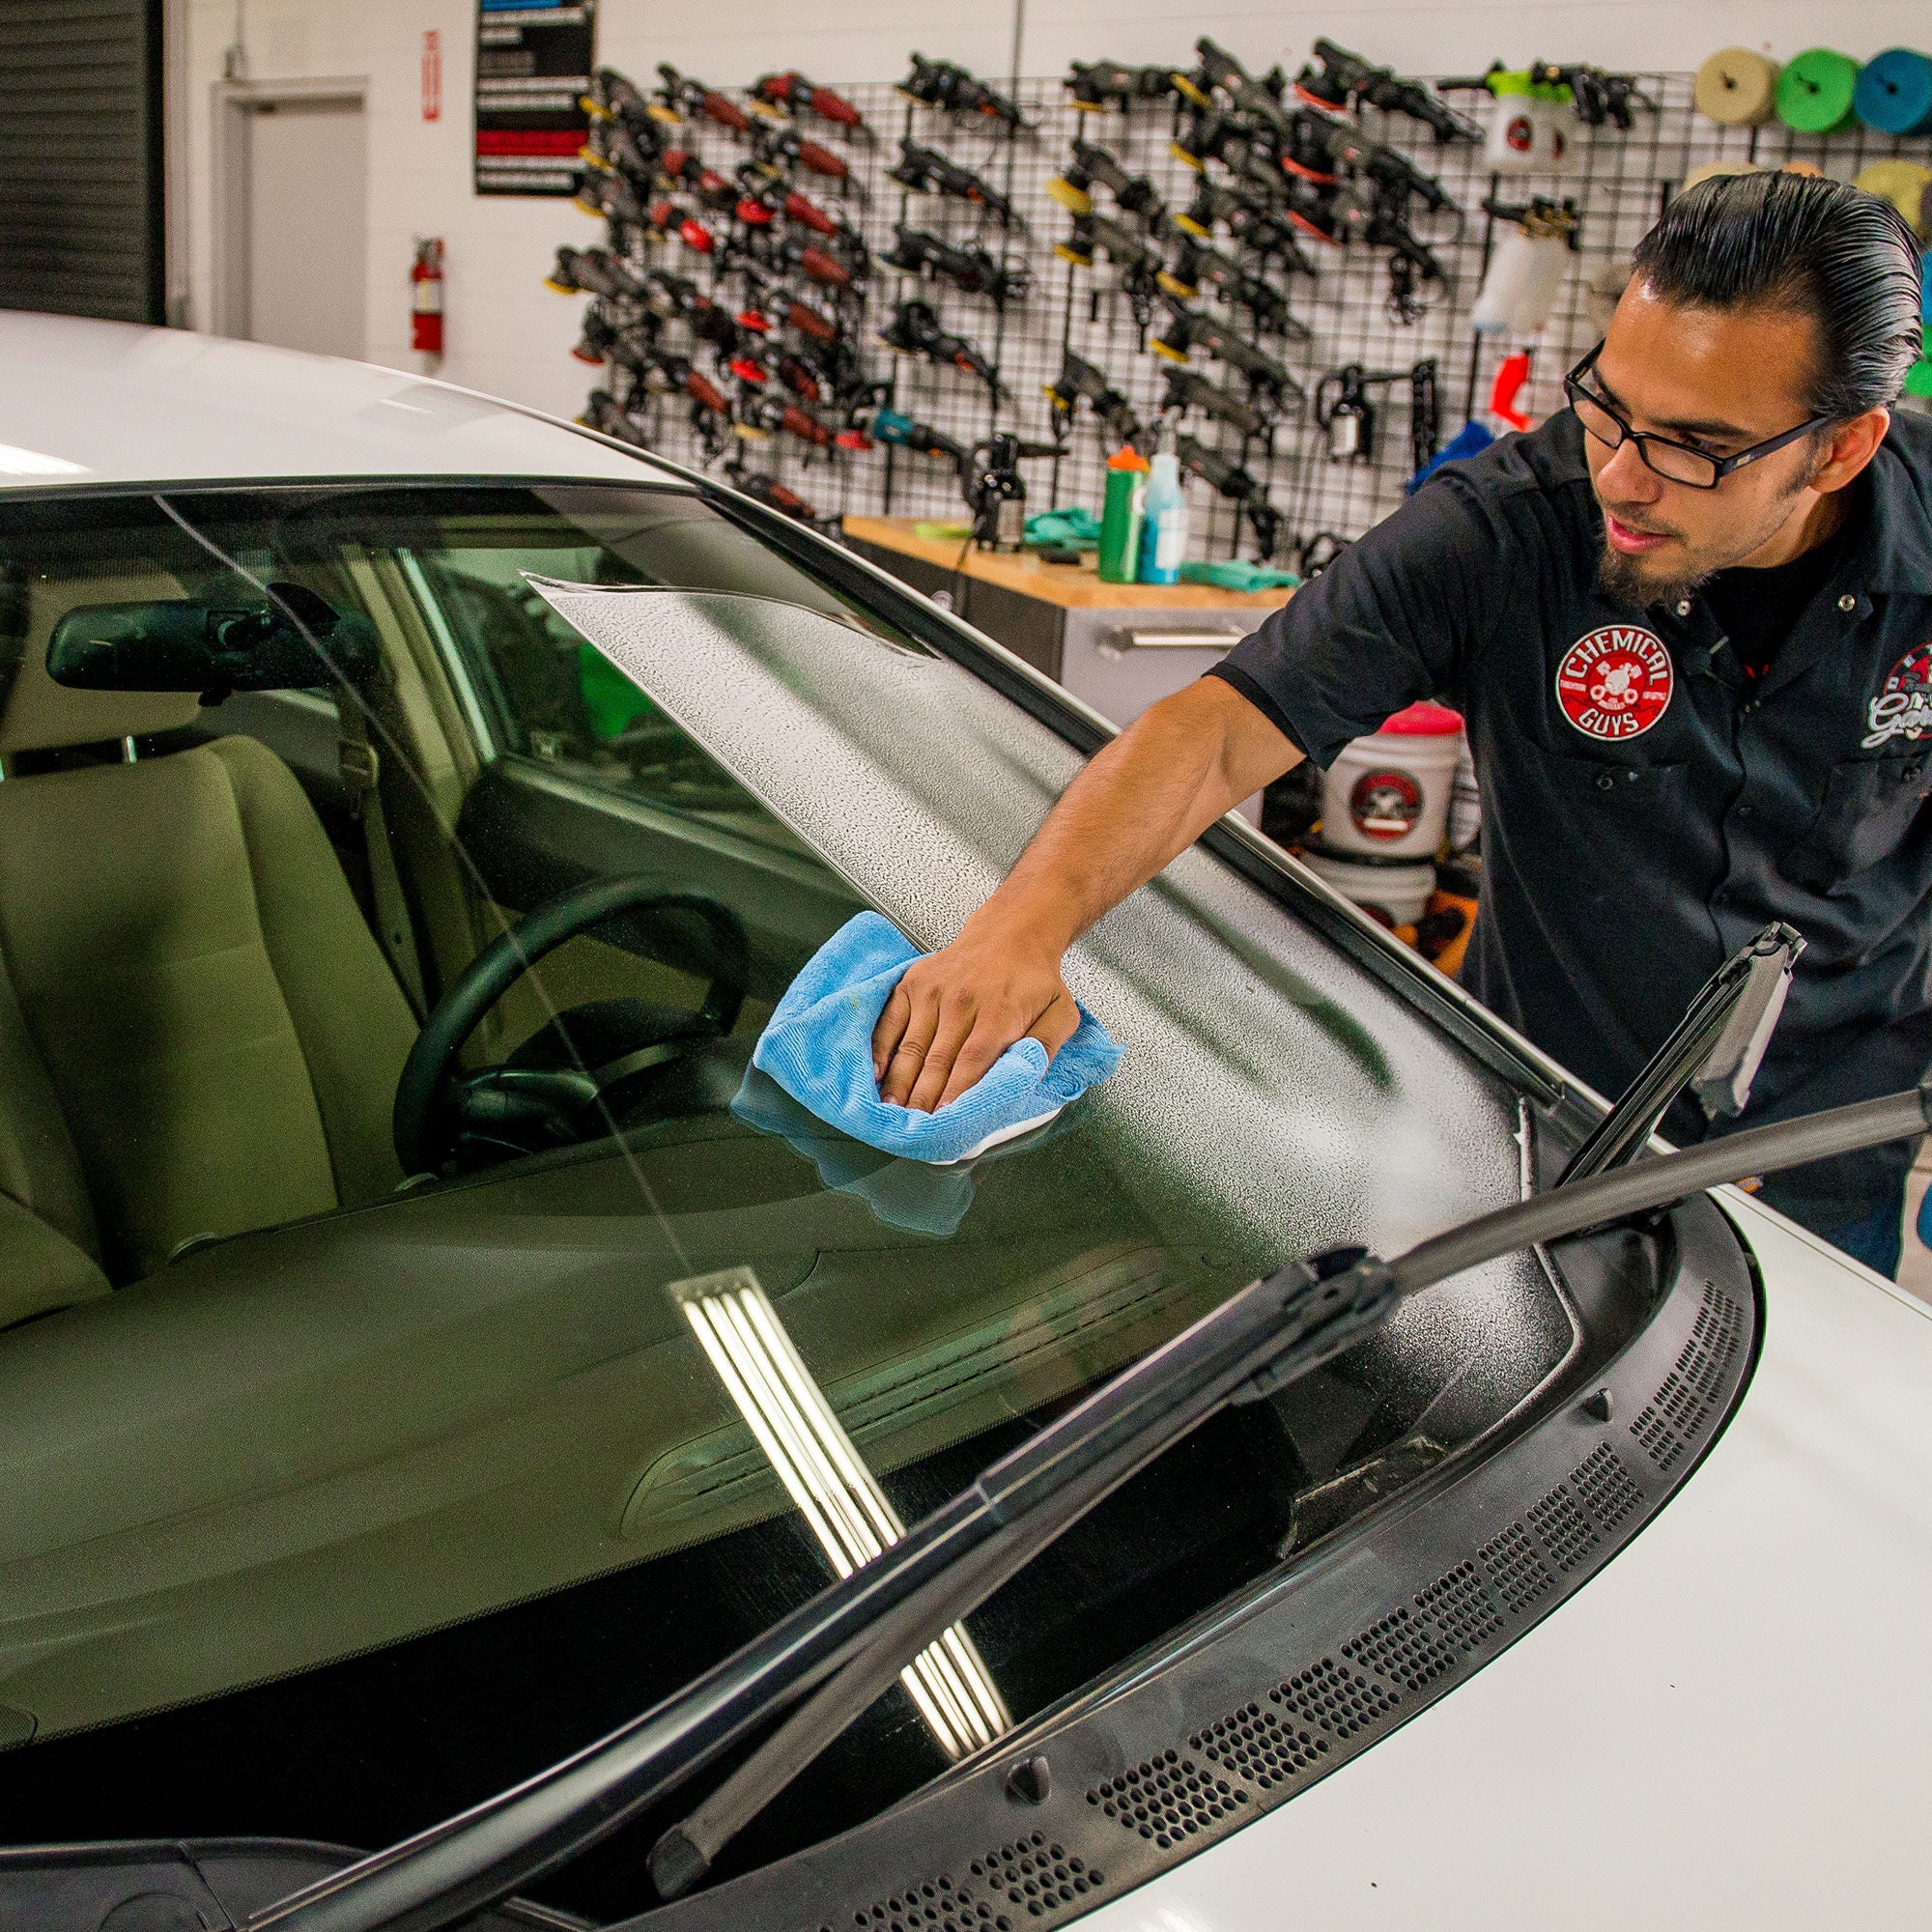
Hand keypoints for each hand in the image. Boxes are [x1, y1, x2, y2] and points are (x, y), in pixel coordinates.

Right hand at [871, 922, 1081, 1112]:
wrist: (1011, 934)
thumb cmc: (1035, 980)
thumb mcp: (1061, 1013)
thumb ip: (1045, 1048)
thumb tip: (1025, 1080)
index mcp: (1000, 1012)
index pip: (973, 1060)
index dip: (957, 1092)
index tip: (945, 1119)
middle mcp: (962, 1000)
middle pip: (938, 1059)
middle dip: (925, 1099)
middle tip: (915, 1129)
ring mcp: (933, 990)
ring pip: (912, 1045)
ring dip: (900, 1082)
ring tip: (893, 1111)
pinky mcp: (913, 983)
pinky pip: (890, 1020)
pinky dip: (880, 1048)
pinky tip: (876, 1073)